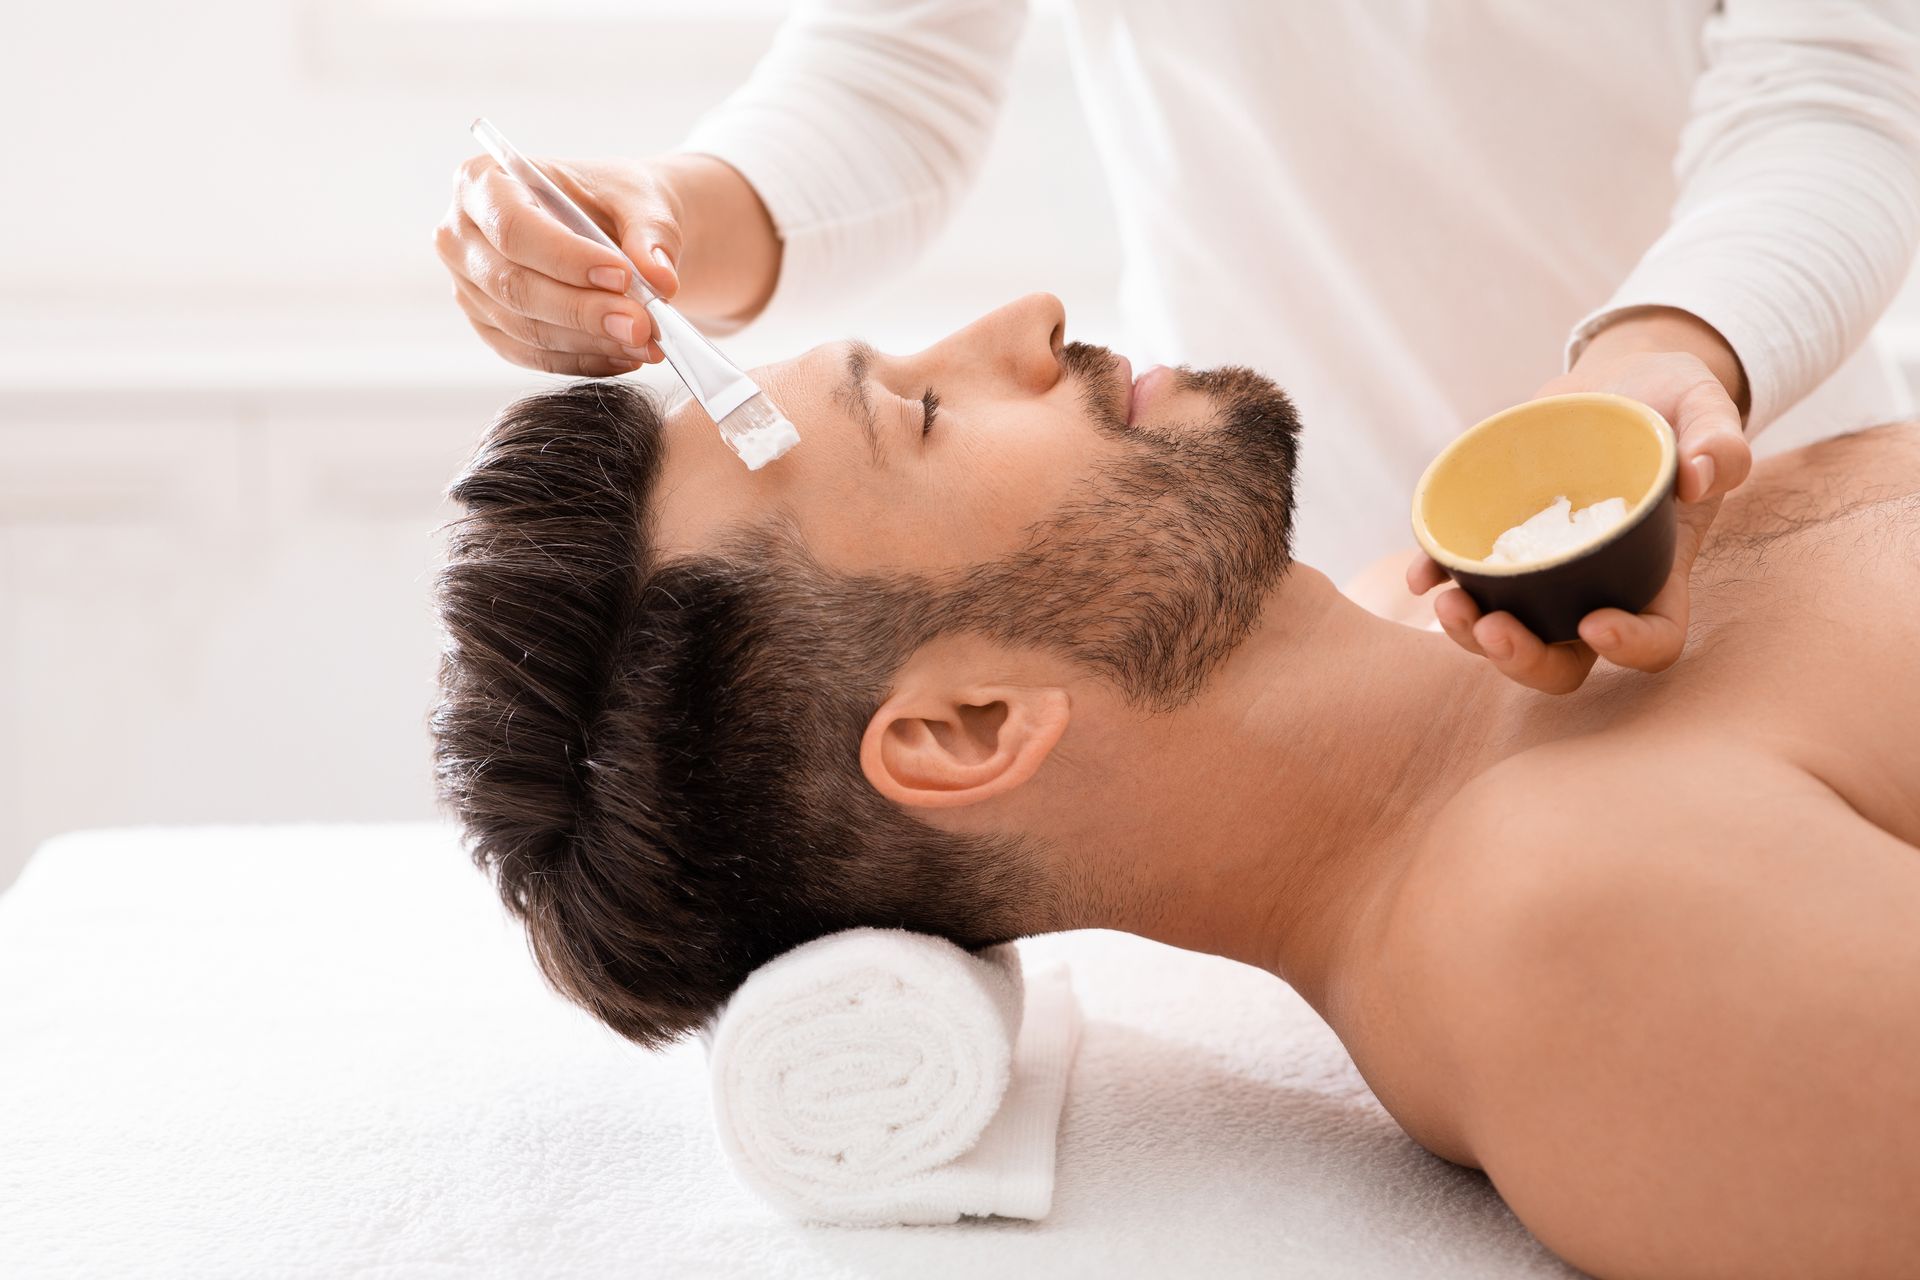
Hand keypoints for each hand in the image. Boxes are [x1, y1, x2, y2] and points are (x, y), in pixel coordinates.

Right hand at [433, 153, 779, 376]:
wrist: (612, 224)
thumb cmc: (615, 199)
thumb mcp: (640, 200)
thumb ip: (650, 236)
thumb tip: (660, 281)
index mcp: (482, 182)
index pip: (514, 228)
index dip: (566, 258)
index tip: (623, 276)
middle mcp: (460, 235)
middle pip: (513, 285)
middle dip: (583, 311)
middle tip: (643, 325)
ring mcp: (469, 286)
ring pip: (523, 328)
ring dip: (589, 341)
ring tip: (645, 341)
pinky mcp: (489, 326)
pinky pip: (531, 355)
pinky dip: (582, 361)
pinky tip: (625, 356)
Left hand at [1408, 309, 1754, 692]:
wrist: (1615, 385)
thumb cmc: (1672, 405)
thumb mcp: (1707, 407)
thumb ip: (1720, 441)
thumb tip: (1698, 476)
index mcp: (1657, 571)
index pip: (1655, 636)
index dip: (1629, 645)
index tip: (1595, 623)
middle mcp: (1596, 586)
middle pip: (1565, 657)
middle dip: (1525, 659)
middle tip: (1494, 629)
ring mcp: (1545, 571)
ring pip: (1509, 629)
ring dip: (1472, 632)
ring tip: (1447, 602)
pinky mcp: (1501, 542)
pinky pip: (1466, 576)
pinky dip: (1438, 579)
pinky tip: (1421, 574)